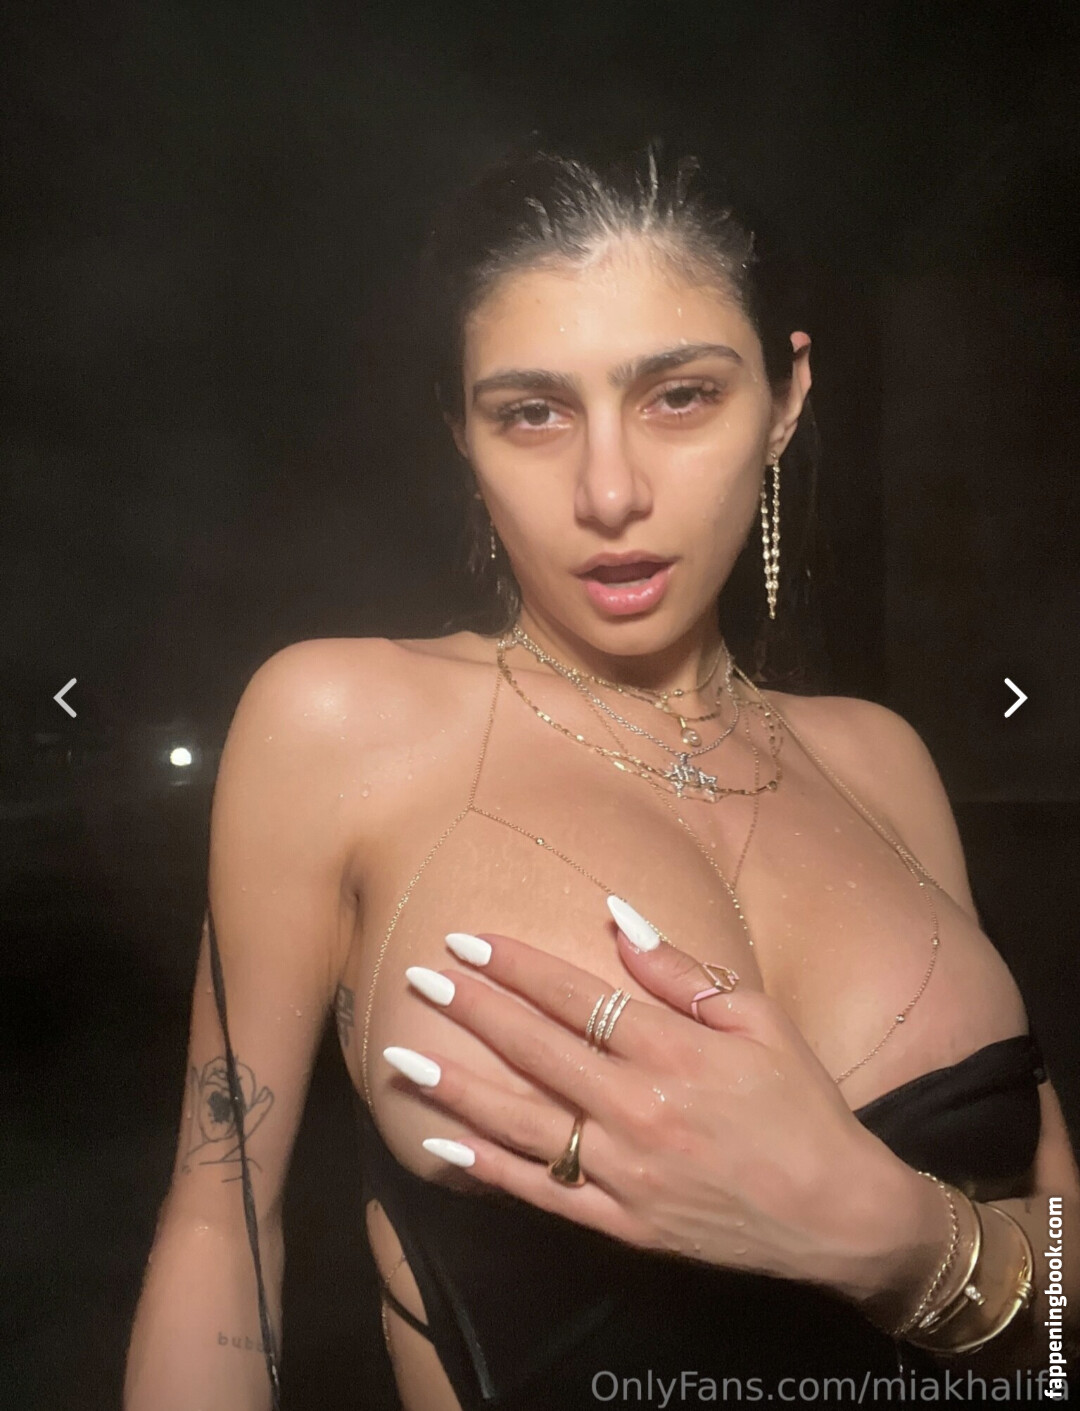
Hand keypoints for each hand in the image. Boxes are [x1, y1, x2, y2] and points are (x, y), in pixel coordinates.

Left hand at [384, 897, 943, 1311]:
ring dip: (456, 1086)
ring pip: (521, 1122)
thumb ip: (682, 971)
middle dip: (470, 1009)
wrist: (838, 1214)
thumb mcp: (759, 1021)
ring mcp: (624, 1172)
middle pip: (536, 1050)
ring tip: (400, 1058)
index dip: (516, 966)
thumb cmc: (801, 1105)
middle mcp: (638, 1109)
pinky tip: (444, 1145)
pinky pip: (542, 1194)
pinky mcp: (621, 1224)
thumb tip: (617, 914)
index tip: (466, 939)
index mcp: (673, 1051)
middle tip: (416, 978)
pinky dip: (489, 1170)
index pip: (575, 996)